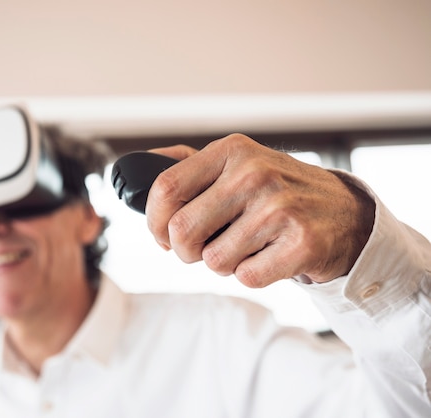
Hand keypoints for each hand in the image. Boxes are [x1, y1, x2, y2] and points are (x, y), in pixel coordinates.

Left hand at [145, 134, 374, 286]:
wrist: (345, 212)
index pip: (166, 188)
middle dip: (185, 250)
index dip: (154, 221)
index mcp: (232, 151)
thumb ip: (189, 164)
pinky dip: (252, 274)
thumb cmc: (278, 190)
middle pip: (182, 231)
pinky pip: (246, 277)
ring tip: (247, 246)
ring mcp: (279, 207)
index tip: (163, 234)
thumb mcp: (238, 162)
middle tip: (203, 247)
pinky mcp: (301, 242)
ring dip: (223, 263)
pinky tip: (269, 256)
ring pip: (213, 261)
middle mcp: (254, 173)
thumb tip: (139, 166)